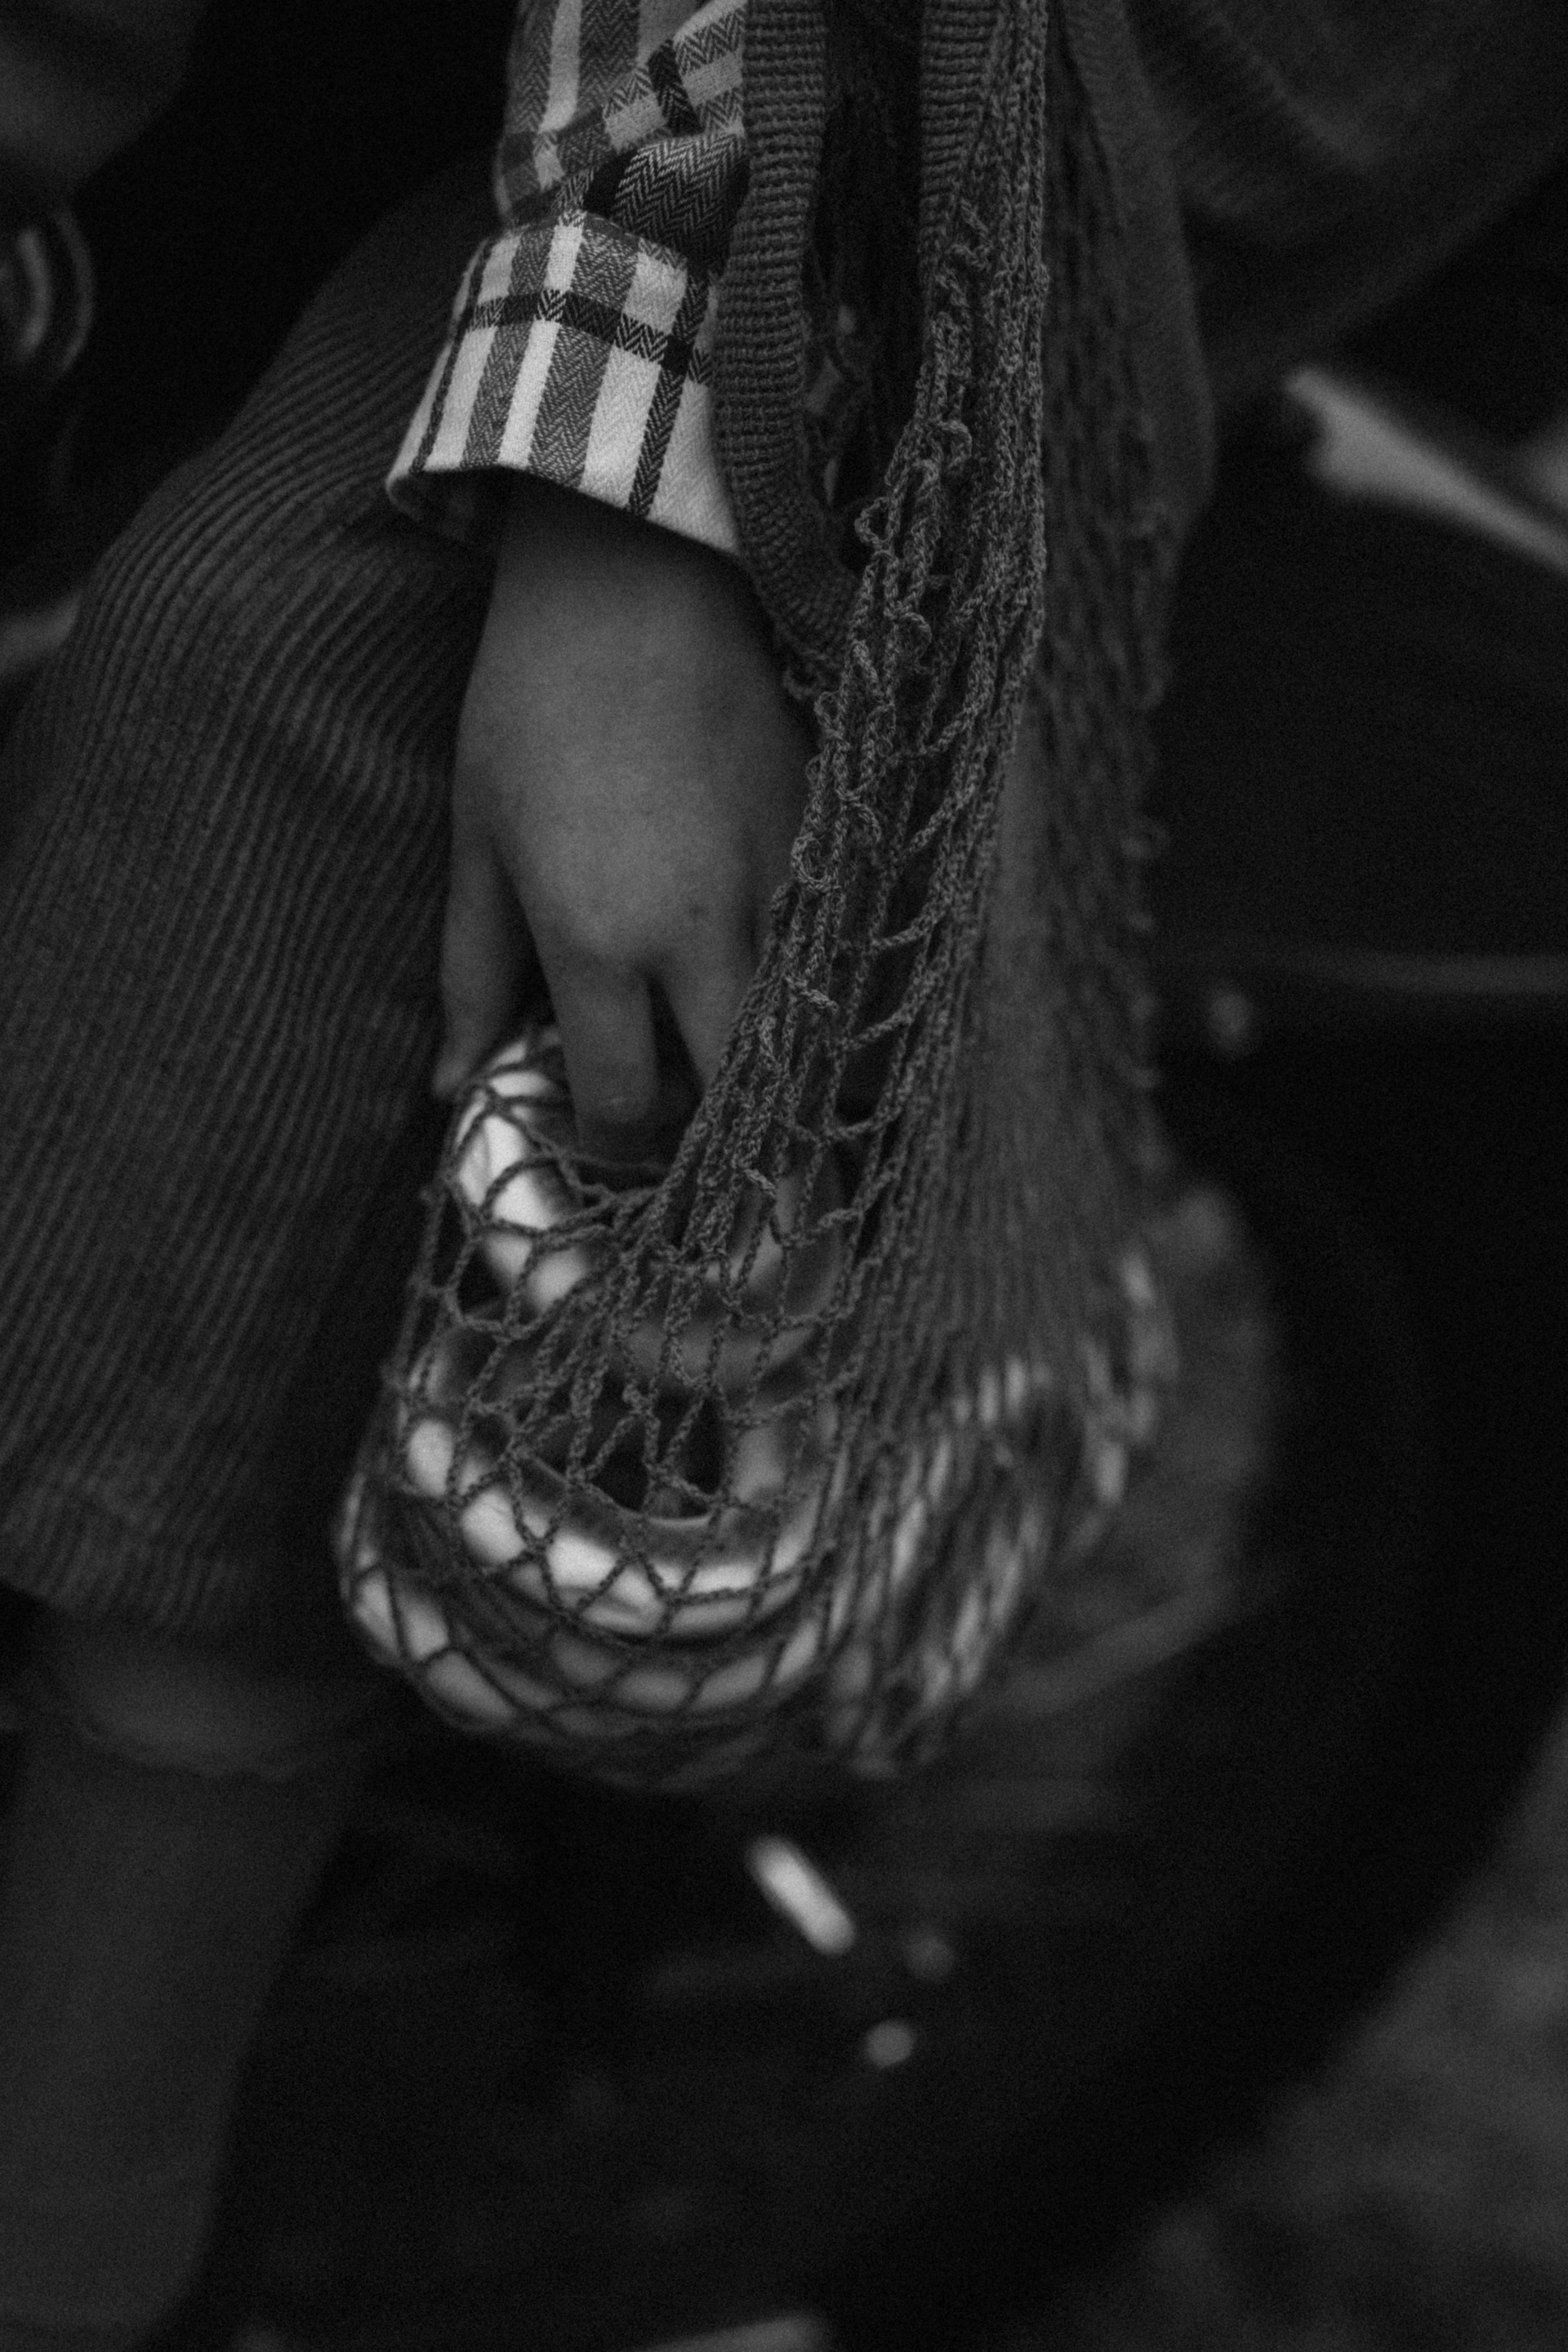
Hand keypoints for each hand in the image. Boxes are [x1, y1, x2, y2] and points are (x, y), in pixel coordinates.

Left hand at [436, 476, 810, 1161]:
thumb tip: (449, 1087)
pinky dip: (796, 981)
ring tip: (712, 1034)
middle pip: (733, 1096)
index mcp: (595, 941)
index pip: (624, 1105)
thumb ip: (471, 977)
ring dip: (757, 1056)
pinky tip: (756, 957)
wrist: (636, 579)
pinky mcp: (822, 843)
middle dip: (705, 1123)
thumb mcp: (479, 843)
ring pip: (793, 1033)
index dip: (610, 1139)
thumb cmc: (533, 707)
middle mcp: (697, 935)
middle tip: (669, 1100)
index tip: (596, 1123)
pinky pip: (824, 954)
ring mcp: (774, 891)